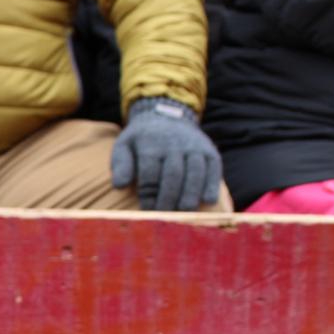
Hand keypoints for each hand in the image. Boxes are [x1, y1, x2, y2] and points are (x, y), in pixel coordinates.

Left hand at [110, 97, 222, 211]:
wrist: (167, 117)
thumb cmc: (141, 141)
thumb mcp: (124, 146)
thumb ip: (121, 165)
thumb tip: (119, 186)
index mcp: (150, 144)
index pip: (150, 174)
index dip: (149, 195)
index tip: (147, 211)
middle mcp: (175, 143)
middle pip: (173, 175)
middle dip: (169, 198)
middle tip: (165, 217)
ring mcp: (195, 146)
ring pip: (195, 172)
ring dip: (190, 195)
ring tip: (185, 212)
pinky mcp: (210, 150)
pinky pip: (214, 168)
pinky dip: (211, 185)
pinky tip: (207, 201)